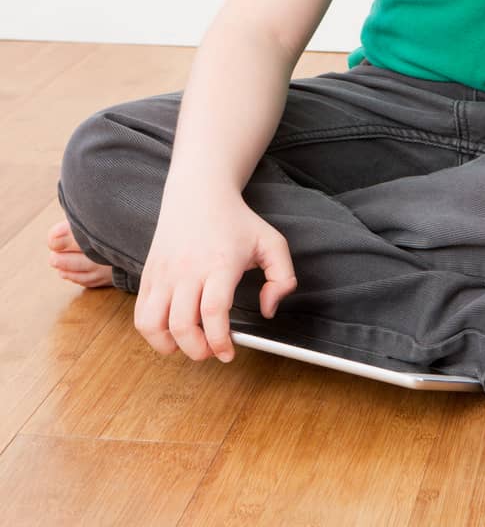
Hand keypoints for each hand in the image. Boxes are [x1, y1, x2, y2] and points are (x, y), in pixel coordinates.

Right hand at [134, 186, 297, 362]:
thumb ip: (282, 277)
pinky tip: (170, 330)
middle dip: (197, 350)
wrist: (199, 193)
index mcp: (220, 263)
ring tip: (188, 342)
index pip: (213, 312)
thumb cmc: (237, 221)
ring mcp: (164, 273)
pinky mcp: (149, 274)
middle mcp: (187, 269)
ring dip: (170, 345)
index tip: (228, 353)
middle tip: (211, 350)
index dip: (219, 341)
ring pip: (154, 325)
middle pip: (182, 326)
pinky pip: (140, 315)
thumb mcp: (271, 242)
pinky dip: (152, 333)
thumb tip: (268, 310)